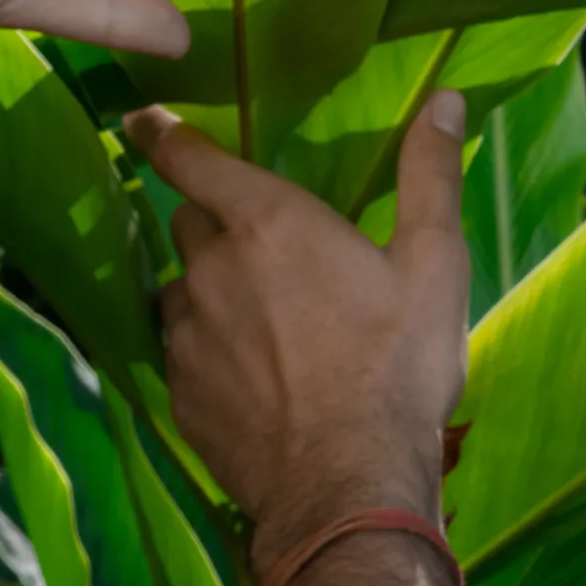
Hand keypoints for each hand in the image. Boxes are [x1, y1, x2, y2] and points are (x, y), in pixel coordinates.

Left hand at [126, 95, 470, 570]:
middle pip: (188, 223)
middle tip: (263, 245)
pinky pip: (181, 354)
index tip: (141, 118)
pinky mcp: (181, 396)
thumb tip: (444, 98)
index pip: (189, 158)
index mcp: (267, 221)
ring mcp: (188, 337)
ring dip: (207, 290)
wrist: (348, 486)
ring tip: (259, 318)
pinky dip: (206, 351)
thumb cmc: (396, 366)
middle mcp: (211, 269)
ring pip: (180, 291)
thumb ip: (431, 173)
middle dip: (214, 221)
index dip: (162, 132)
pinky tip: (250, 376)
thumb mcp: (434, 263)